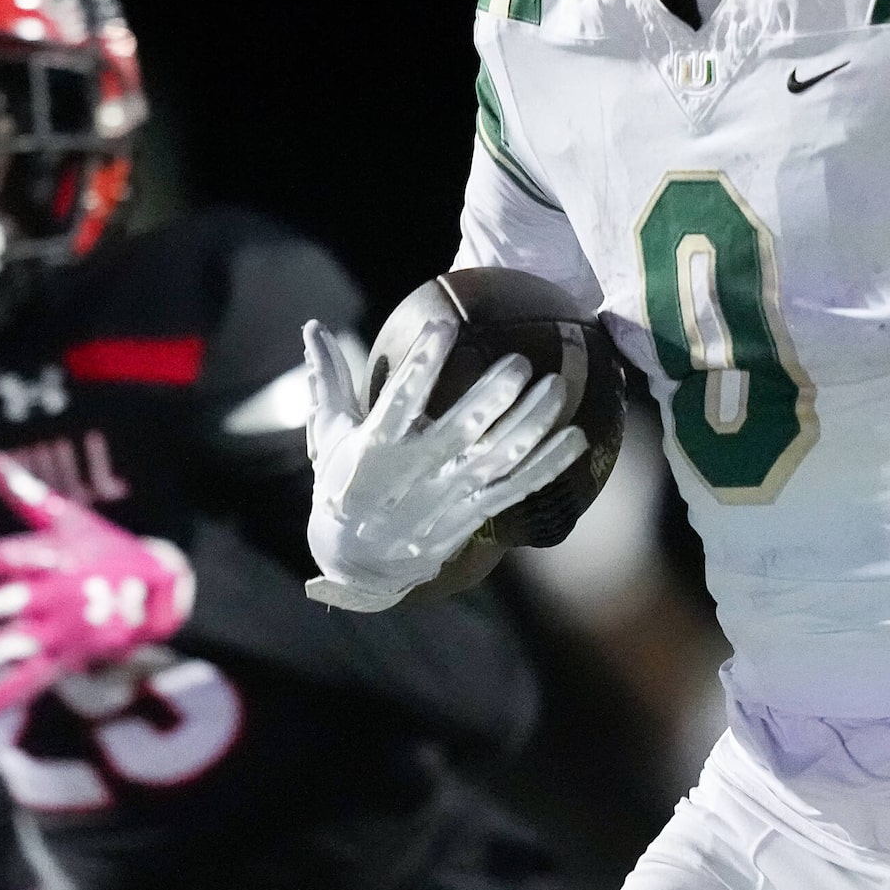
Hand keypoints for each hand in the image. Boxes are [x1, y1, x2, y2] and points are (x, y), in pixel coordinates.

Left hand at [0, 451, 194, 720]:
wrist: (161, 585)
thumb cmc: (105, 546)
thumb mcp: (67, 517)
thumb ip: (24, 493)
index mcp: (53, 557)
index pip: (11, 555)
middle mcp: (56, 593)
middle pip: (13, 599)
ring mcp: (62, 627)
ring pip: (18, 643)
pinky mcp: (68, 655)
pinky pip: (33, 678)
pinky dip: (5, 696)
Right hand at [300, 316, 586, 611]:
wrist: (358, 564)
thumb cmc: (343, 486)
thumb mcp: (328, 437)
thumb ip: (327, 380)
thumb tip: (313, 327)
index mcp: (373, 454)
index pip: (397, 404)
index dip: (421, 366)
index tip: (444, 325)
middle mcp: (412, 479)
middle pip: (457, 434)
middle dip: (490, 399)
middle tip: (519, 363)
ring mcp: (445, 501)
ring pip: (495, 462)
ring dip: (530, 426)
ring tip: (556, 388)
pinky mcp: (470, 518)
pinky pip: (515, 490)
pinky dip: (547, 466)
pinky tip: (576, 437)